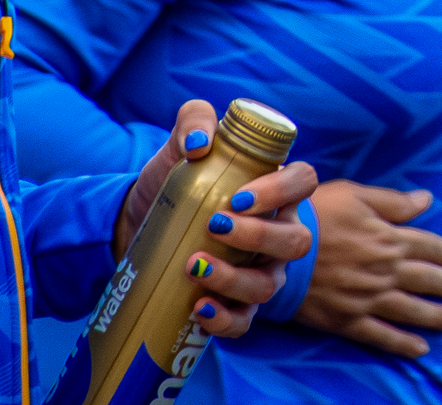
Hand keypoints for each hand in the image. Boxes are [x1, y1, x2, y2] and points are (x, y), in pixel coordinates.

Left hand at [116, 101, 318, 339]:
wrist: (137, 225)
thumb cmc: (172, 182)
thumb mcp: (179, 146)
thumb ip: (192, 120)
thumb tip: (199, 143)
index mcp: (273, 191)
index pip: (304, 181)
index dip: (282, 190)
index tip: (240, 196)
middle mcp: (277, 233)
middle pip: (296, 240)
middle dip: (258, 237)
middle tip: (215, 226)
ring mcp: (261, 272)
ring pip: (270, 285)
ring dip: (235, 279)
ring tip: (194, 266)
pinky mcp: (235, 303)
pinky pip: (244, 321)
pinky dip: (225, 318)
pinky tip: (199, 308)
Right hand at [293, 180, 441, 358]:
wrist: (273, 248)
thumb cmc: (313, 214)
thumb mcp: (354, 195)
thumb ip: (393, 201)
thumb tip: (426, 200)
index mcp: (388, 237)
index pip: (431, 247)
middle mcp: (384, 269)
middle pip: (428, 279)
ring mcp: (367, 297)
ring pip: (411, 310)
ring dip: (437, 316)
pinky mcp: (346, 319)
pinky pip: (381, 335)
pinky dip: (402, 343)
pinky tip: (420, 348)